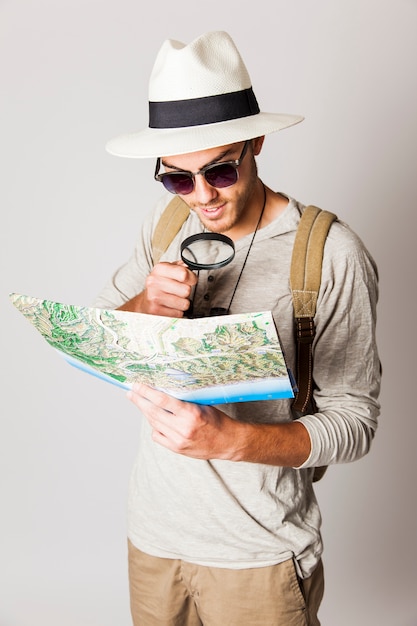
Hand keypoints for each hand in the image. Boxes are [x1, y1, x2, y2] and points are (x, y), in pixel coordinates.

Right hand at [118, 261, 197, 316]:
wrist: (145, 301)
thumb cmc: (159, 286)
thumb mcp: (167, 272)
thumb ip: (180, 267)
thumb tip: (189, 267)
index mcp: (159, 269)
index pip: (184, 274)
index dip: (192, 278)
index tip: (190, 280)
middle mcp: (154, 281)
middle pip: (186, 290)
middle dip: (186, 292)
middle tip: (178, 291)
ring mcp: (154, 296)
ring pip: (184, 303)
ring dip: (182, 303)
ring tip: (174, 299)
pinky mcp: (155, 310)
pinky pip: (178, 313)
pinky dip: (177, 312)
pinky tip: (170, 307)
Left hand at [127, 383, 241, 460]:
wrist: (228, 442)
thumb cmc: (217, 421)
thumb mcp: (203, 405)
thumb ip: (184, 400)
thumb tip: (165, 389)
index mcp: (191, 413)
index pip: (162, 400)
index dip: (147, 392)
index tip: (137, 386)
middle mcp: (183, 427)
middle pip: (153, 412)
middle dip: (139, 401)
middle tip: (131, 393)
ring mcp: (178, 440)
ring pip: (154, 424)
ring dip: (146, 413)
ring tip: (140, 403)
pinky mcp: (177, 449)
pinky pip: (158, 436)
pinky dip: (155, 427)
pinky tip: (156, 420)